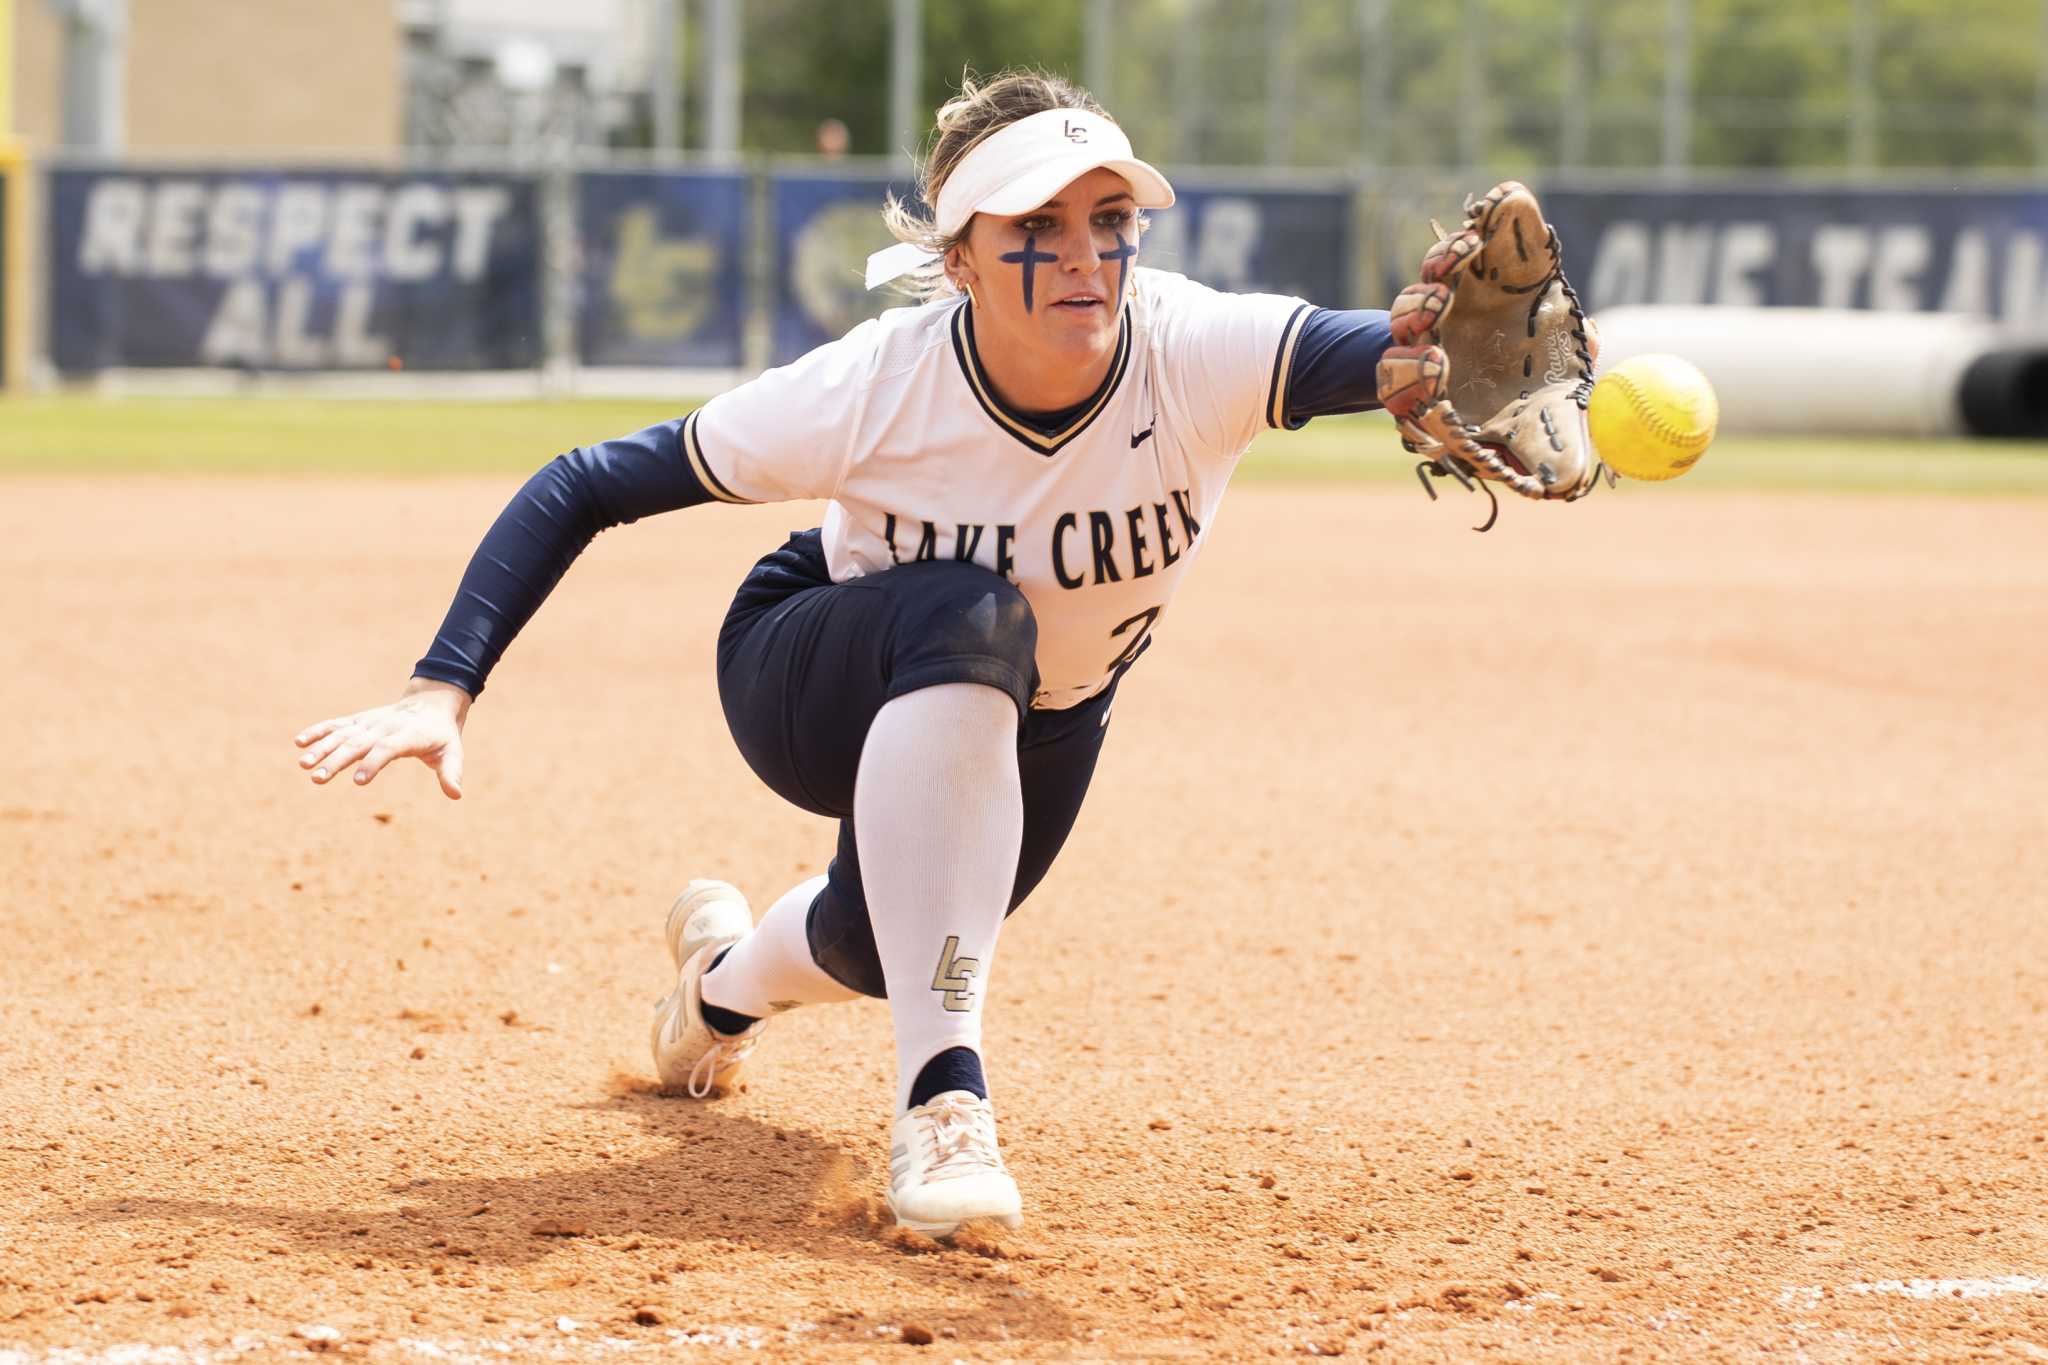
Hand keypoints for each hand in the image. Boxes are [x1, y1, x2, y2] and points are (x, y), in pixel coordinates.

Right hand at [295, 678, 471, 798]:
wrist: (430, 703)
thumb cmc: (441, 735)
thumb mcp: (452, 752)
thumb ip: (451, 772)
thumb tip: (456, 794)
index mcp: (408, 735)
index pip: (388, 749)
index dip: (373, 763)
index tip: (358, 781)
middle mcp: (384, 727)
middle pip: (358, 744)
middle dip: (337, 761)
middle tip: (318, 779)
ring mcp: (369, 722)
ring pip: (342, 735)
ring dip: (321, 748)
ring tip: (303, 765)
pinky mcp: (358, 720)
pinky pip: (336, 725)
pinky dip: (318, 731)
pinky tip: (299, 742)